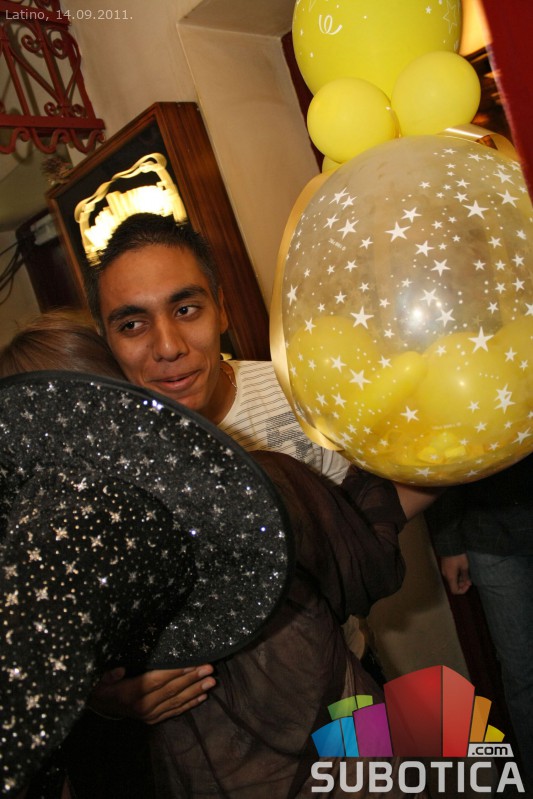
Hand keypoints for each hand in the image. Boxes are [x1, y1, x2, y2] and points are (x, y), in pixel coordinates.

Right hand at [88, 665, 215, 723]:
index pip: (158, 680)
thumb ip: (108, 676)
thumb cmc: (103, 687)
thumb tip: (119, 671)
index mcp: (131, 693)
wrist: (101, 707)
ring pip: (176, 701)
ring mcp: (150, 715)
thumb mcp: (100, 680)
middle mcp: (143, 706)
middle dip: (192, 679)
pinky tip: (203, 696)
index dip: (176, 672)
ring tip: (212, 681)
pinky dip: (190, 704)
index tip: (193, 664)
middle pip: (172, 690)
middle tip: (210, 669)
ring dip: (196, 691)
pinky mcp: (154, 719)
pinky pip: (175, 711)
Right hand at [440, 553, 471, 594]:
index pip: (455, 590)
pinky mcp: (444, 567)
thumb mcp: (464, 566)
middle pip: (453, 585)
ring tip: (466, 574)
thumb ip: (465, 576)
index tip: (468, 584)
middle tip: (469, 580)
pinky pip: (450, 575)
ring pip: (452, 580)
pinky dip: (456, 575)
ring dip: (459, 580)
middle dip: (462, 585)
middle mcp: (446, 575)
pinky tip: (461, 570)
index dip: (462, 590)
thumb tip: (467, 583)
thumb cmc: (458, 556)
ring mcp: (444, 571)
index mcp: (451, 577)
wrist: (450, 546)